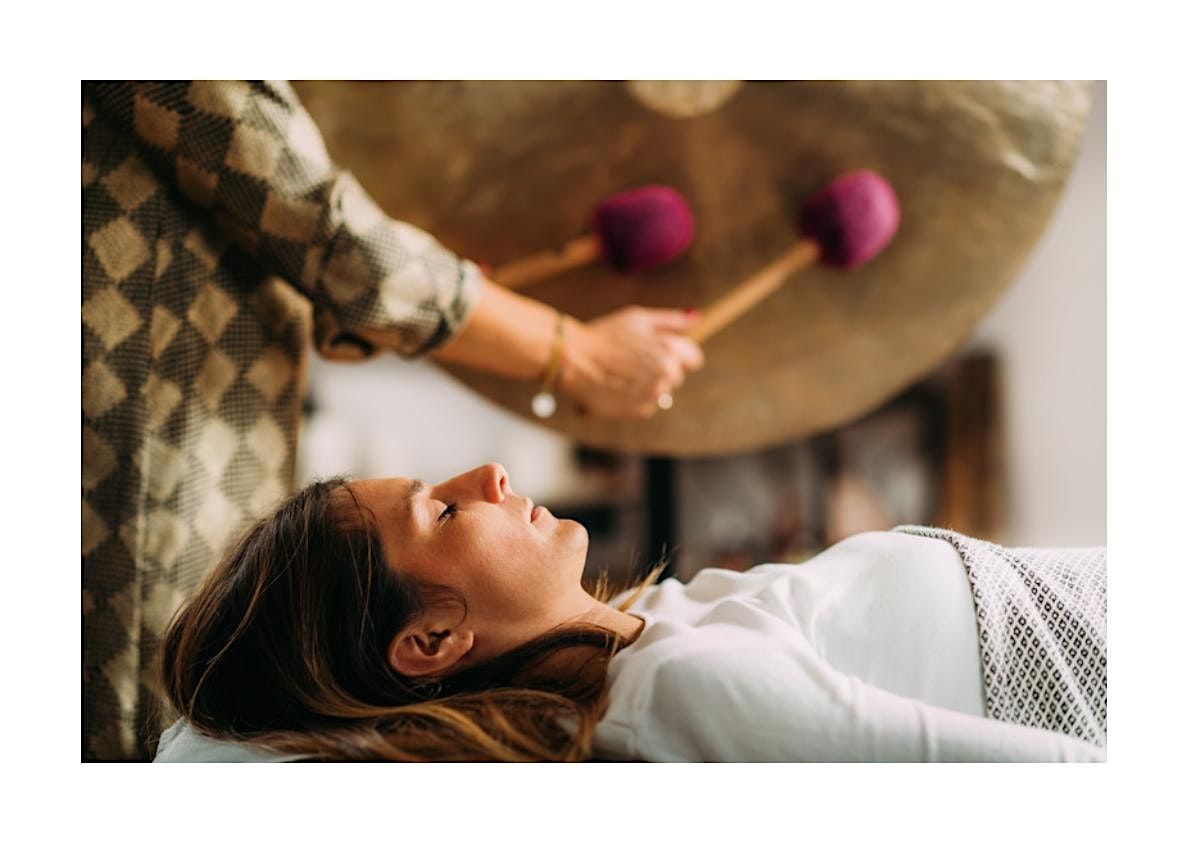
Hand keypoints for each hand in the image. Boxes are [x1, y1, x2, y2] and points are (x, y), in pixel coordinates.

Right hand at [558, 306, 704, 418]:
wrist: (573, 359)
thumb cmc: (605, 334)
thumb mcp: (639, 319)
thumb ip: (671, 321)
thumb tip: (696, 317)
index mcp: (671, 355)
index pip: (694, 359)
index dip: (677, 353)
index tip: (659, 350)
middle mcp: (665, 379)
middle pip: (675, 377)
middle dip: (659, 368)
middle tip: (630, 359)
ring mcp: (651, 398)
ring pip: (659, 391)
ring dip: (645, 384)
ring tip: (620, 372)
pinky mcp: (636, 412)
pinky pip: (645, 405)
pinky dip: (633, 398)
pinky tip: (614, 386)